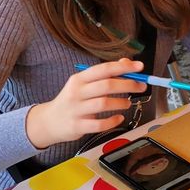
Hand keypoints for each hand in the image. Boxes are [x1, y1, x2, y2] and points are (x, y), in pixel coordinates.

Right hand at [26, 59, 146, 147]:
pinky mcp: (77, 126)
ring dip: (121, 103)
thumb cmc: (72, 101)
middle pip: (106, 86)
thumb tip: (127, 62)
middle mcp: (76, 93)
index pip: (104, 69)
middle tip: (141, 87)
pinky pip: (99, 124)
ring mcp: (76, 110)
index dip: (123, 67)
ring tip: (127, 103)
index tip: (140, 67)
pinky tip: (119, 118)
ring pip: (103, 104)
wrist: (49, 122)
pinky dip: (112, 121)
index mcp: (79, 79)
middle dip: (128, 85)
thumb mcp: (84, 84)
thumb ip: (105, 74)